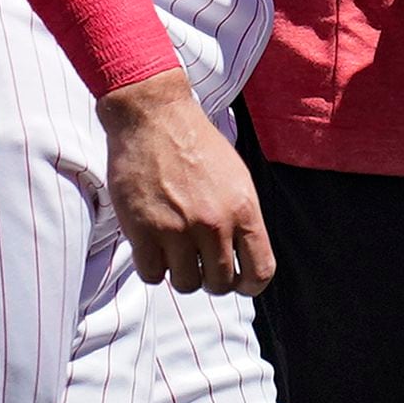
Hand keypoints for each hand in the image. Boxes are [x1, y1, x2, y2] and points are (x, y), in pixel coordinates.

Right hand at [100, 73, 272, 294]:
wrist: (154, 117)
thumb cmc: (196, 146)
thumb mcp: (237, 179)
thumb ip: (243, 220)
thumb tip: (245, 263)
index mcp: (243, 210)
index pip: (260, 271)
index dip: (250, 285)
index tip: (238, 281)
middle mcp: (214, 223)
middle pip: (220, 284)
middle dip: (211, 280)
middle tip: (199, 262)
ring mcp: (177, 228)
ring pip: (186, 284)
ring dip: (180, 273)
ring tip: (174, 249)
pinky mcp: (143, 230)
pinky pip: (152, 275)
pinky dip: (152, 267)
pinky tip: (152, 247)